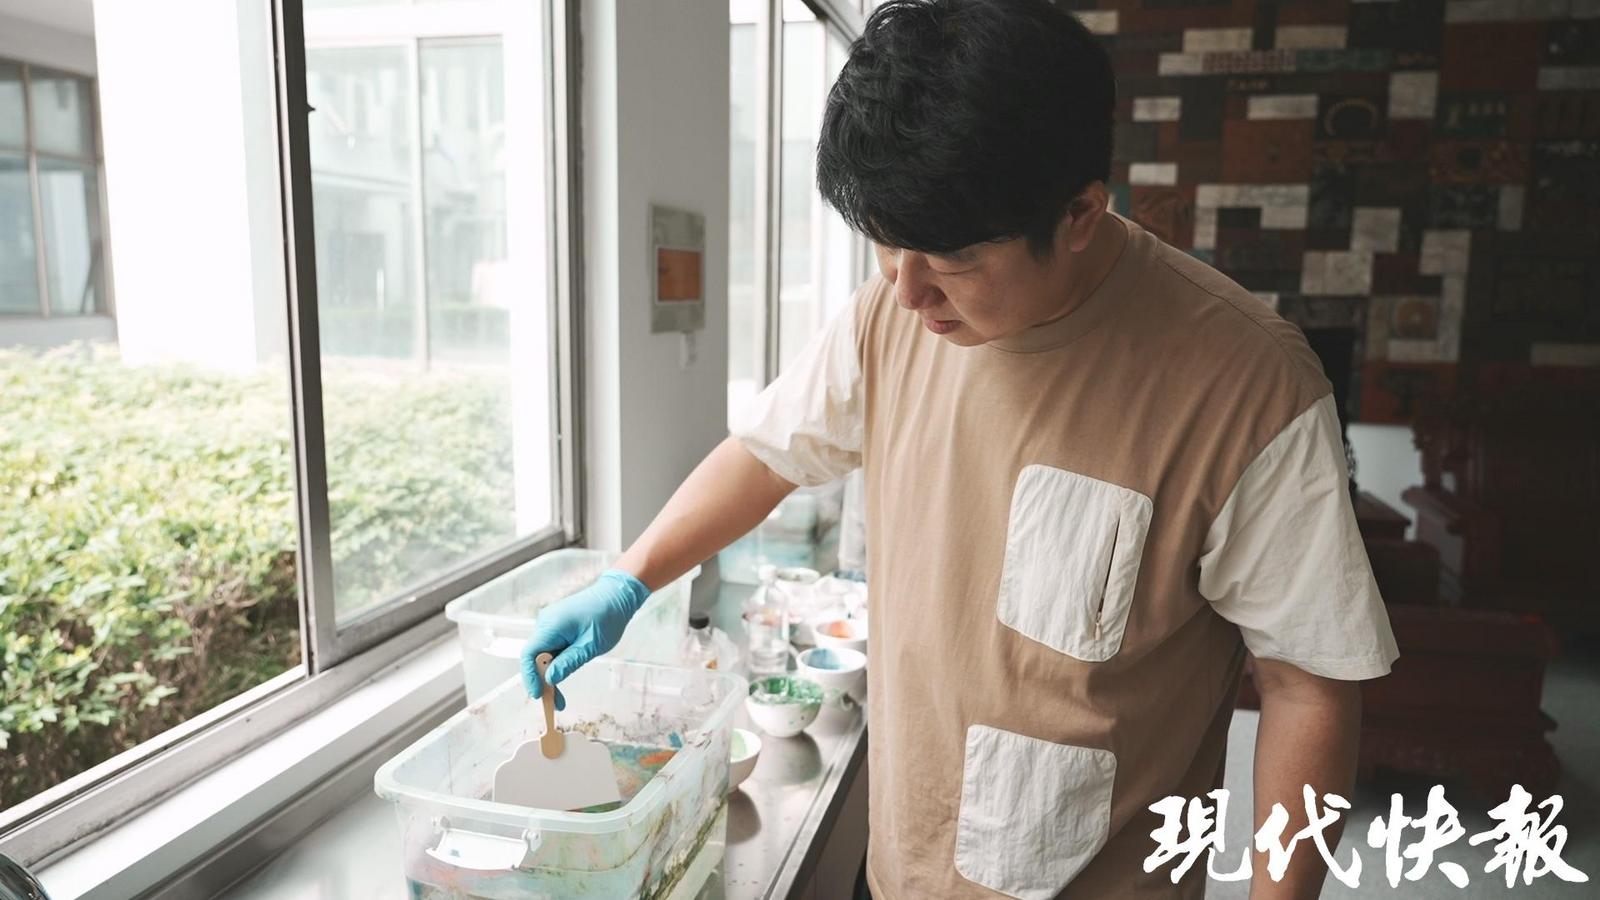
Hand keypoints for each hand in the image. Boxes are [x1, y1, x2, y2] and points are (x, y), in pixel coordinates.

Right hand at [519, 569, 649, 708]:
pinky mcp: (557, 629)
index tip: (538, 695)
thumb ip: (570, 662)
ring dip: (550, 677)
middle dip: (542, 682)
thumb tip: (550, 679)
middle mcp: (546, 624)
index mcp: (552, 625)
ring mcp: (550, 626)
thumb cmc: (607, 616)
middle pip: (535, 658)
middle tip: (553, 704)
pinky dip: (556, 666)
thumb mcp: (591, 645)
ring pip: (543, 657)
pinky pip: (551, 650)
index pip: (529, 654)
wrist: (616, 595)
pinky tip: (561, 682)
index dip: (530, 677)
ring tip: (559, 701)